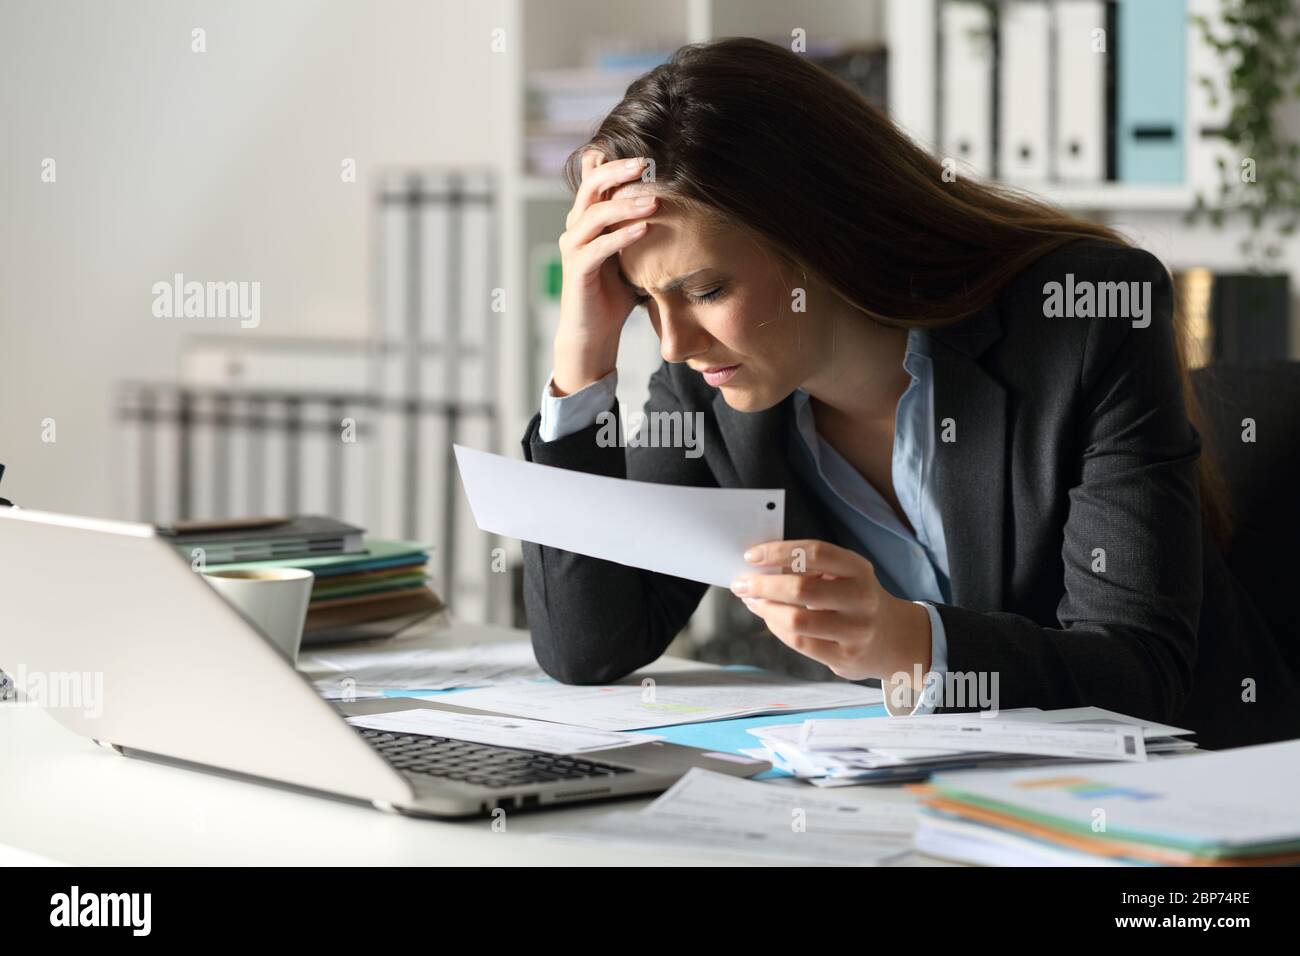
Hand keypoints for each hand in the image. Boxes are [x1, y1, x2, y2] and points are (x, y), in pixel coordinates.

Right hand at [552, 150, 658, 395]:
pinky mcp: (577, 269)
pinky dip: (621, 236)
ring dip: (624, 204)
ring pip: (594, 214)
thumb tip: (670, 201)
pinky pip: (598, 247)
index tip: (648, 154)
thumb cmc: (616, 291)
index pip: (597, 179)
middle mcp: (576, 227)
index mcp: (588, 218)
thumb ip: (640, 224)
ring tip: (653, 201)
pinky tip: (645, 229)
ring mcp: (573, 247)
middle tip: (646, 163)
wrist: (596, 331)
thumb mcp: (632, 251)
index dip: (617, 163)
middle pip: (591, 186)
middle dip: (618, 171)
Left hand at [731, 539, 931, 685]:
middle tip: (741, 583)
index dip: (779, 552)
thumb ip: (810, 569)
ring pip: (797, 620)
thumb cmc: (854, 599)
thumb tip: (760, 566)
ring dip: (766, 609)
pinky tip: (769, 618)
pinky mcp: (846, 657)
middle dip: (763, 585)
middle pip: (802, 588)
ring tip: (752, 601)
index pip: (816, 553)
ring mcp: (856, 630)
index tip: (751, 555)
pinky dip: (777, 628)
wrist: (893, 639)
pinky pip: (800, 643)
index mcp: (859, 569)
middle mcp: (861, 598)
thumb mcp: (845, 575)